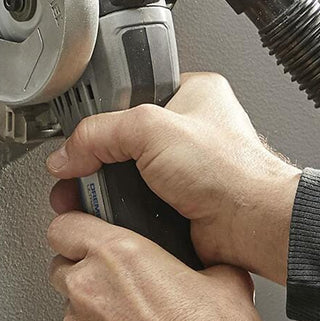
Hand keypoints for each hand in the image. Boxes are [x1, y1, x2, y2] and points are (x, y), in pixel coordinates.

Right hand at [46, 73, 300, 283]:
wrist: (252, 226)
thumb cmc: (231, 171)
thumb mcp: (151, 130)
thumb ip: (99, 134)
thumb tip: (66, 153)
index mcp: (190, 94)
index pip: (129, 96)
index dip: (100, 116)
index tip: (77, 136)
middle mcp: (188, 131)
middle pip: (121, 141)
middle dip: (94, 161)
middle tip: (74, 174)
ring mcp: (183, 171)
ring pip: (126, 176)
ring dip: (104, 190)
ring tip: (82, 199)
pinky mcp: (178, 204)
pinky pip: (136, 204)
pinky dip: (121, 212)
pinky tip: (110, 216)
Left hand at [47, 210, 262, 320]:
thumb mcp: (225, 281)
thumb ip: (202, 264)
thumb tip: (209, 269)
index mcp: (119, 253)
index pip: (66, 225)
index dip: (75, 229)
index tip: (83, 236)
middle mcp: (90, 285)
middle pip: (61, 265)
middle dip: (82, 272)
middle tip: (115, 287)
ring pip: (69, 308)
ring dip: (91, 313)